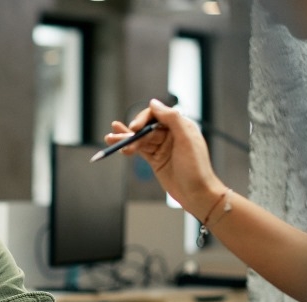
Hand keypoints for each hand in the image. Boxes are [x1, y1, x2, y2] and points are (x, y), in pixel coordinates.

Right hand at [106, 99, 226, 215]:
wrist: (197, 194)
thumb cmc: (196, 167)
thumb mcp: (186, 139)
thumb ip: (172, 119)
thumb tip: (153, 102)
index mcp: (180, 125)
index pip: (156, 114)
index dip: (143, 119)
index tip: (135, 128)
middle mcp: (170, 134)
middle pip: (145, 127)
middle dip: (131, 132)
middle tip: (118, 137)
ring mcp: (162, 147)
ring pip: (140, 139)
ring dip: (125, 139)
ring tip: (109, 139)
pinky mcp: (155, 159)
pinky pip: (139, 150)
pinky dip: (129, 148)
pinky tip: (119, 146)